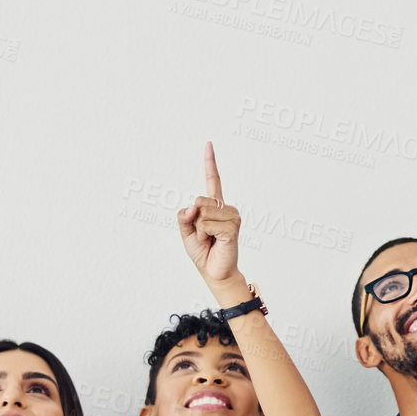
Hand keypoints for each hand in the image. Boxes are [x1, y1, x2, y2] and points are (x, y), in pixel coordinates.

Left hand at [177, 142, 242, 290]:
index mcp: (215, 206)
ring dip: (200, 230)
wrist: (214, 272)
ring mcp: (232, 217)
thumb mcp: (186, 231)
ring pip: (202, 213)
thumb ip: (184, 216)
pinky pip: (207, 225)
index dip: (210, 162)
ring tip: (211, 239)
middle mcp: (226, 208)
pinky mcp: (232, 228)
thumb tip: (193, 206)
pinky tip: (215, 242)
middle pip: (200, 200)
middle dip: (195, 219)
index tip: (208, 144)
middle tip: (204, 235)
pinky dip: (205, 235)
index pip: (213, 180)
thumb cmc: (202, 251)